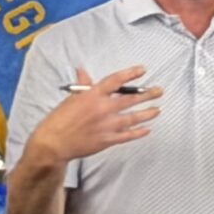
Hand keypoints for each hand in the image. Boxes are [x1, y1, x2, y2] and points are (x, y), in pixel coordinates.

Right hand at [33, 66, 161, 164]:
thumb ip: (83, 86)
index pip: (115, 80)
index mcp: (92, 95)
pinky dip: (138, 133)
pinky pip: (127, 136)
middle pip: (130, 99)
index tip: (142, 70)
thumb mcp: (71, 98)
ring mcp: (106, 125)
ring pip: (133, 118)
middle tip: (159, 91)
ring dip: (147, 113)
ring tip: (157, 110)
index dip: (130, 74)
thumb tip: (82, 70)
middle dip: (147, 95)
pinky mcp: (107, 140)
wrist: (54, 143)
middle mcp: (102, 109)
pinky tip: (147, 130)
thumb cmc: (59, 119)